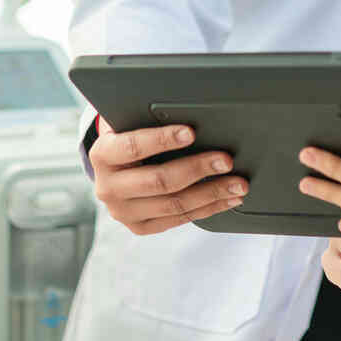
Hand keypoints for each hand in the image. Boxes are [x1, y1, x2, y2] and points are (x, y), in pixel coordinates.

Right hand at [89, 115, 247, 234]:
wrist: (113, 170)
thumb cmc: (128, 138)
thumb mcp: (129, 124)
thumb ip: (147, 119)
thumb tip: (190, 113)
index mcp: (102, 155)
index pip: (133, 146)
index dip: (162, 139)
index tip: (191, 132)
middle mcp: (109, 187)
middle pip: (159, 181)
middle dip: (198, 168)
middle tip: (225, 160)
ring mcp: (124, 212)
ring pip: (174, 204)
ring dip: (212, 193)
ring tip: (237, 183)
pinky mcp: (140, 227)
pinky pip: (180, 219)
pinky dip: (209, 208)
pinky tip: (228, 198)